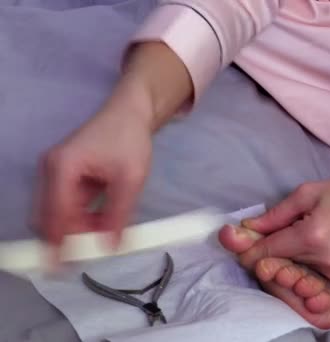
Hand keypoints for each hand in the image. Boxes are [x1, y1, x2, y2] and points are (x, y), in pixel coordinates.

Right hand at [36, 88, 152, 256]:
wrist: (129, 114)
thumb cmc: (129, 140)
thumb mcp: (130, 179)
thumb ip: (119, 214)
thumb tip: (110, 248)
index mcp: (62, 168)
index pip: (55, 215)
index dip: (58, 244)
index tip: (62, 268)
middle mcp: (51, 171)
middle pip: (49, 217)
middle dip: (69, 237)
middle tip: (94, 251)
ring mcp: (54, 173)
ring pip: (57, 214)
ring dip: (78, 228)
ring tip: (107, 231)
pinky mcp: (63, 176)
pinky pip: (66, 206)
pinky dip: (81, 218)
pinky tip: (103, 220)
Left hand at [230, 172, 329, 286]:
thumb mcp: (308, 193)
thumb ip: (275, 215)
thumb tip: (245, 230)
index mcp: (313, 236)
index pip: (265, 253)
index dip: (245, 246)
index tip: (232, 238)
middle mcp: (325, 262)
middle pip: (277, 266)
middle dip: (266, 252)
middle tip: (263, 235)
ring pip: (294, 273)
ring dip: (288, 259)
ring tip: (302, 235)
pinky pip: (313, 277)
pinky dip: (306, 265)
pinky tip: (317, 245)